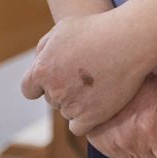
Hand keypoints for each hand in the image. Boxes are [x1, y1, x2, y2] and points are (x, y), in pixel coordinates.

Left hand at [20, 11, 153, 134]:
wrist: (127, 41)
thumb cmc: (95, 30)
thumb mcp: (61, 30)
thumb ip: (44, 49)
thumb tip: (38, 64)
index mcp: (41, 70)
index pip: (29, 89)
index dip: (40, 85)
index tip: (55, 80)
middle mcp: (54, 90)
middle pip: (51, 100)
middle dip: (63, 90)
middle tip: (84, 77)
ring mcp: (72, 105)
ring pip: (67, 112)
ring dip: (76, 104)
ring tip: (96, 86)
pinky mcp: (91, 117)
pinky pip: (78, 128)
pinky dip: (85, 120)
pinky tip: (95, 107)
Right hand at [84, 71, 156, 157]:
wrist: (108, 68)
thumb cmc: (145, 80)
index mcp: (152, 130)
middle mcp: (131, 142)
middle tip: (156, 125)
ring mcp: (113, 145)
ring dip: (145, 150)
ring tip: (140, 124)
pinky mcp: (101, 145)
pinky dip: (128, 147)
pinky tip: (127, 127)